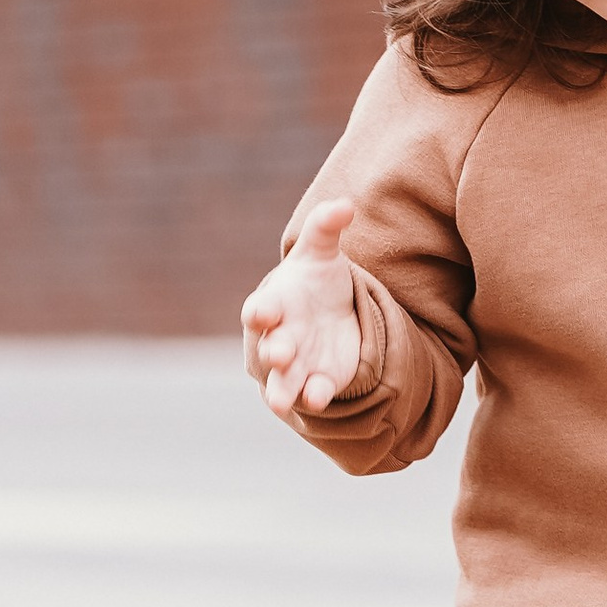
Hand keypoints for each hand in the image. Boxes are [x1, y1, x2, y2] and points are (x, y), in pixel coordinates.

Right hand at [241, 198, 362, 415]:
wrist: (333, 313)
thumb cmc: (317, 279)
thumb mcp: (322, 250)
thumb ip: (326, 226)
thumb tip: (346, 205)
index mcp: (274, 304)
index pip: (259, 309)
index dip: (259, 311)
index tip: (261, 312)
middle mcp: (279, 337)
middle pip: (270, 348)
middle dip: (273, 351)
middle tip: (280, 353)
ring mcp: (297, 364)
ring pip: (282, 382)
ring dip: (281, 390)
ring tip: (280, 402)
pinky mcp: (319, 381)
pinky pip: (313, 393)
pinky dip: (315, 396)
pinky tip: (321, 396)